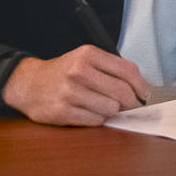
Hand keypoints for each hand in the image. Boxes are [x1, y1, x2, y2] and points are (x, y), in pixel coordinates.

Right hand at [1, 45, 151, 125]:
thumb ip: (111, 69)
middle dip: (131, 102)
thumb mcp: (85, 59)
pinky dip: (97, 119)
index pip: (127, 70)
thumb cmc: (64, 72)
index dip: (142, 85)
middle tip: (129, 105)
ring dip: (111, 111)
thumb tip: (141, 88)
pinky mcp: (62, 112)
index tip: (146, 94)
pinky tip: (88, 111)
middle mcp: (78, 71)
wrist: (29, 84)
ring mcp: (69, 92)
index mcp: (88, 54)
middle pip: (122, 92)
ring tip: (100, 105)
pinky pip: (95, 120)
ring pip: (110, 109)